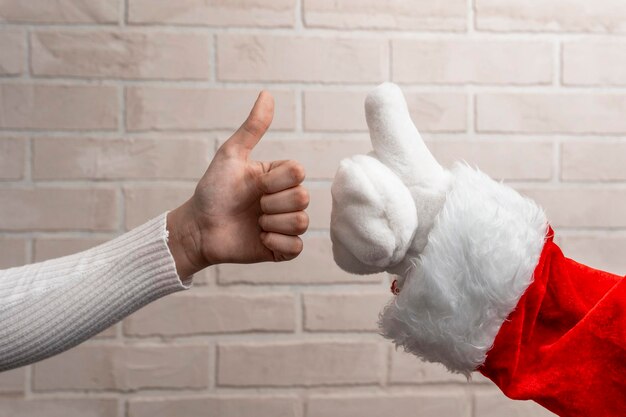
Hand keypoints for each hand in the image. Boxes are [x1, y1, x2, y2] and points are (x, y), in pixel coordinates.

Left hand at [167, 91, 309, 277]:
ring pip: (301, 222)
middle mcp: (287, 199)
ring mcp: (286, 225)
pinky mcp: (282, 249)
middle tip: (252, 206)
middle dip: (271, 203)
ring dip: (271, 224)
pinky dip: (276, 243)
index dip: (274, 181)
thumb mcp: (231, 155)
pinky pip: (296, 247)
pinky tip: (260, 239)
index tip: (253, 185)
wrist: (199, 227)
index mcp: (280, 177)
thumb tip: (267, 94)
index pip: (298, 173)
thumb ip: (253, 128)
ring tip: (254, 223)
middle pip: (302, 198)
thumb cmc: (213, 190)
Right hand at [331, 83, 450, 280]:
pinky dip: (373, 256)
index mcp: (349, 173)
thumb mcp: (406, 151)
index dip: (380, 191)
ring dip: (385, 238)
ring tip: (400, 234)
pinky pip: (349, 256)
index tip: (398, 188)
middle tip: (405, 215)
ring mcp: (340, 227)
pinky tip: (386, 249)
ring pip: (351, 237)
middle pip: (348, 212)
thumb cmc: (422, 187)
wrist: (438, 228)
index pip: (350, 181)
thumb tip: (382, 86)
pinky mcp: (345, 254)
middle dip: (386, 216)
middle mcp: (338, 199)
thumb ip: (389, 122)